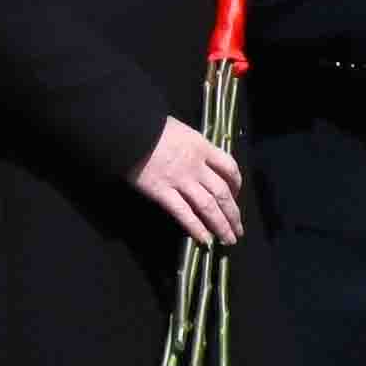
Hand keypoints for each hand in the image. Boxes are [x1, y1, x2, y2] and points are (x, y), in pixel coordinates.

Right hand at [132, 116, 247, 246]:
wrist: (127, 129)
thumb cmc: (150, 126)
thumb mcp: (181, 130)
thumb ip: (192, 145)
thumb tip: (199, 157)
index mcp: (203, 147)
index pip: (229, 167)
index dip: (237, 184)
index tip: (236, 195)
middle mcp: (196, 166)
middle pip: (222, 192)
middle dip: (233, 213)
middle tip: (238, 230)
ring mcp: (180, 180)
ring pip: (208, 206)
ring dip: (221, 225)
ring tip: (228, 239)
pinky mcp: (161, 191)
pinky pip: (183, 213)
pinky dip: (195, 227)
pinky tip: (204, 239)